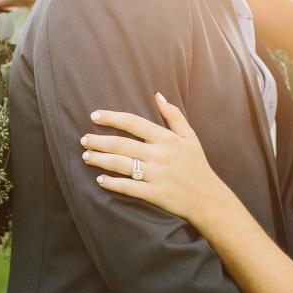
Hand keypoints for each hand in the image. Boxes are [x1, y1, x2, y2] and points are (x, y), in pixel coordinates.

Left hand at [81, 93, 232, 225]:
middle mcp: (159, 155)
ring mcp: (156, 175)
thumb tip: (158, 95)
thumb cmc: (197, 165)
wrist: (208, 198)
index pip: (133, 122)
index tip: (94, 116)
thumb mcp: (190, 137)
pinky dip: (112, 183)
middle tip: (84, 140)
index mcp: (166, 138)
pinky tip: (100, 180)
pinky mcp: (154, 194)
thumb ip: (173, 115)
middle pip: (121, 144)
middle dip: (98, 141)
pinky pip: (128, 187)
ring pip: (120, 164)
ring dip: (100, 159)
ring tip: (86, 156)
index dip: (111, 118)